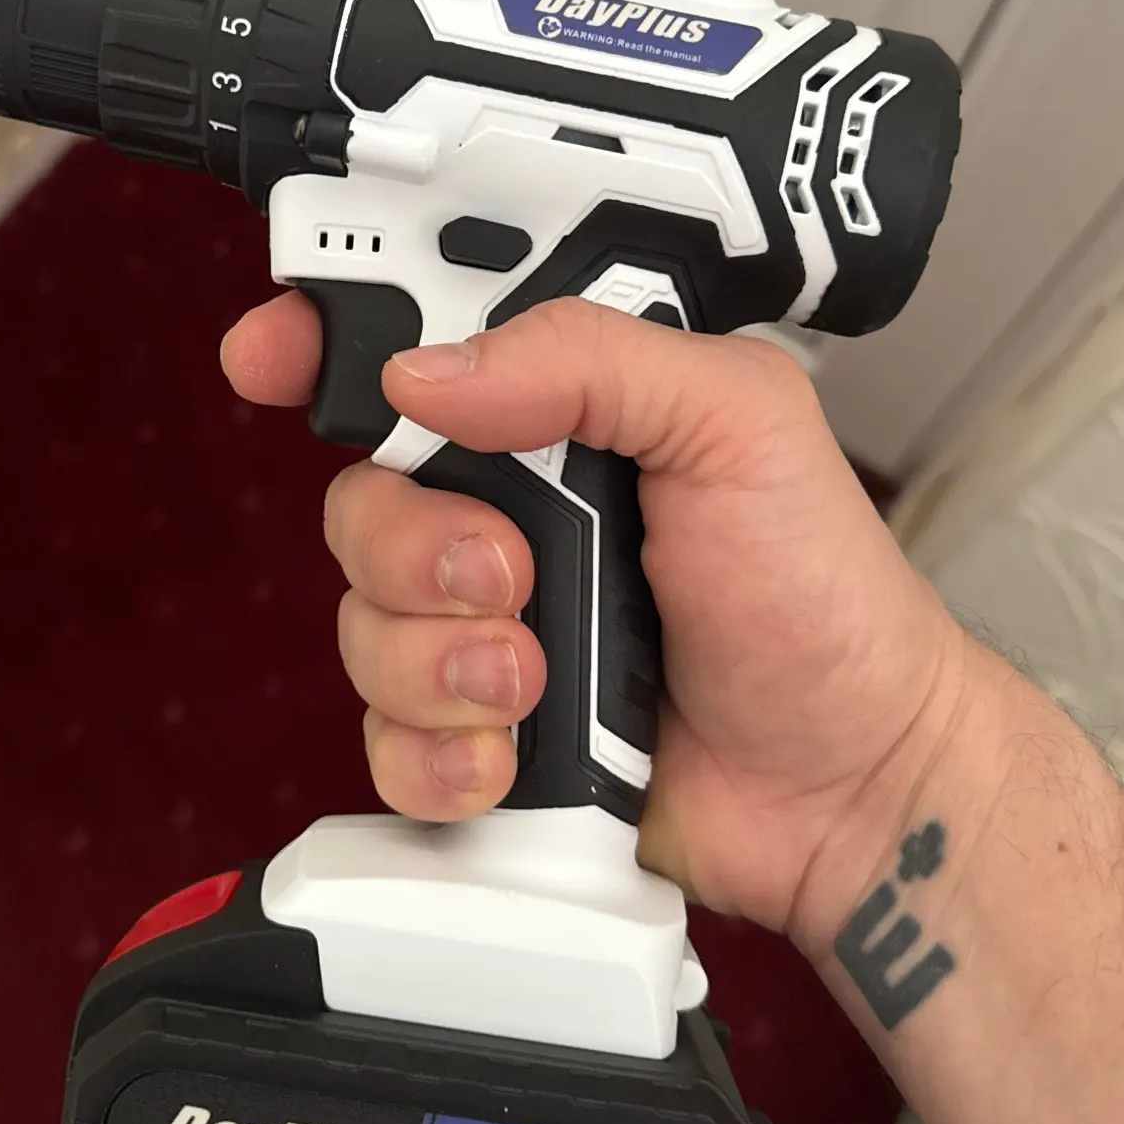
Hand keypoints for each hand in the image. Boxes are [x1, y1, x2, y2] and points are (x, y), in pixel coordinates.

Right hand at [221, 293, 971, 954]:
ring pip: (360, 623)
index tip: (275, 358)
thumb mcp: (737, 422)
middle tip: (510, 570)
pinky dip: (442, 754)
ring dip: (440, 659)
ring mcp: (485, 623)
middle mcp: (508, 509)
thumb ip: (592, 360)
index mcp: (561, 409)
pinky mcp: (477, 729)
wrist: (848, 783)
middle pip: (359, 496)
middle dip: (411, 543)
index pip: (412, 344)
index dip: (324, 340)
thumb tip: (431, 369)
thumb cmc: (820, 596)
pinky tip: (516, 753)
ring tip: (538, 675)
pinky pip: (384, 738)